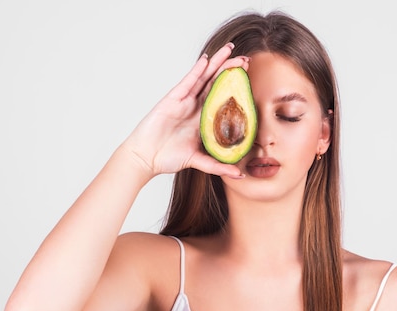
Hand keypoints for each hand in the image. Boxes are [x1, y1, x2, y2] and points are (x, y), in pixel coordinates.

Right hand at [121, 43, 248, 179]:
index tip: (250, 79)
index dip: (235, 87)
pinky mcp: (172, 99)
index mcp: (203, 118)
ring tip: (230, 49)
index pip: (222, 98)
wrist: (146, 158)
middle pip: (216, 83)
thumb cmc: (168, 158)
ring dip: (217, 63)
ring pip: (204, 77)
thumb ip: (218, 166)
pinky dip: (197, 71)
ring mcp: (184, 101)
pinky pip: (187, 82)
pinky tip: (206, 61)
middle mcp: (195, 106)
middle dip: (230, 70)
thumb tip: (239, 175)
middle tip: (247, 60)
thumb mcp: (199, 161)